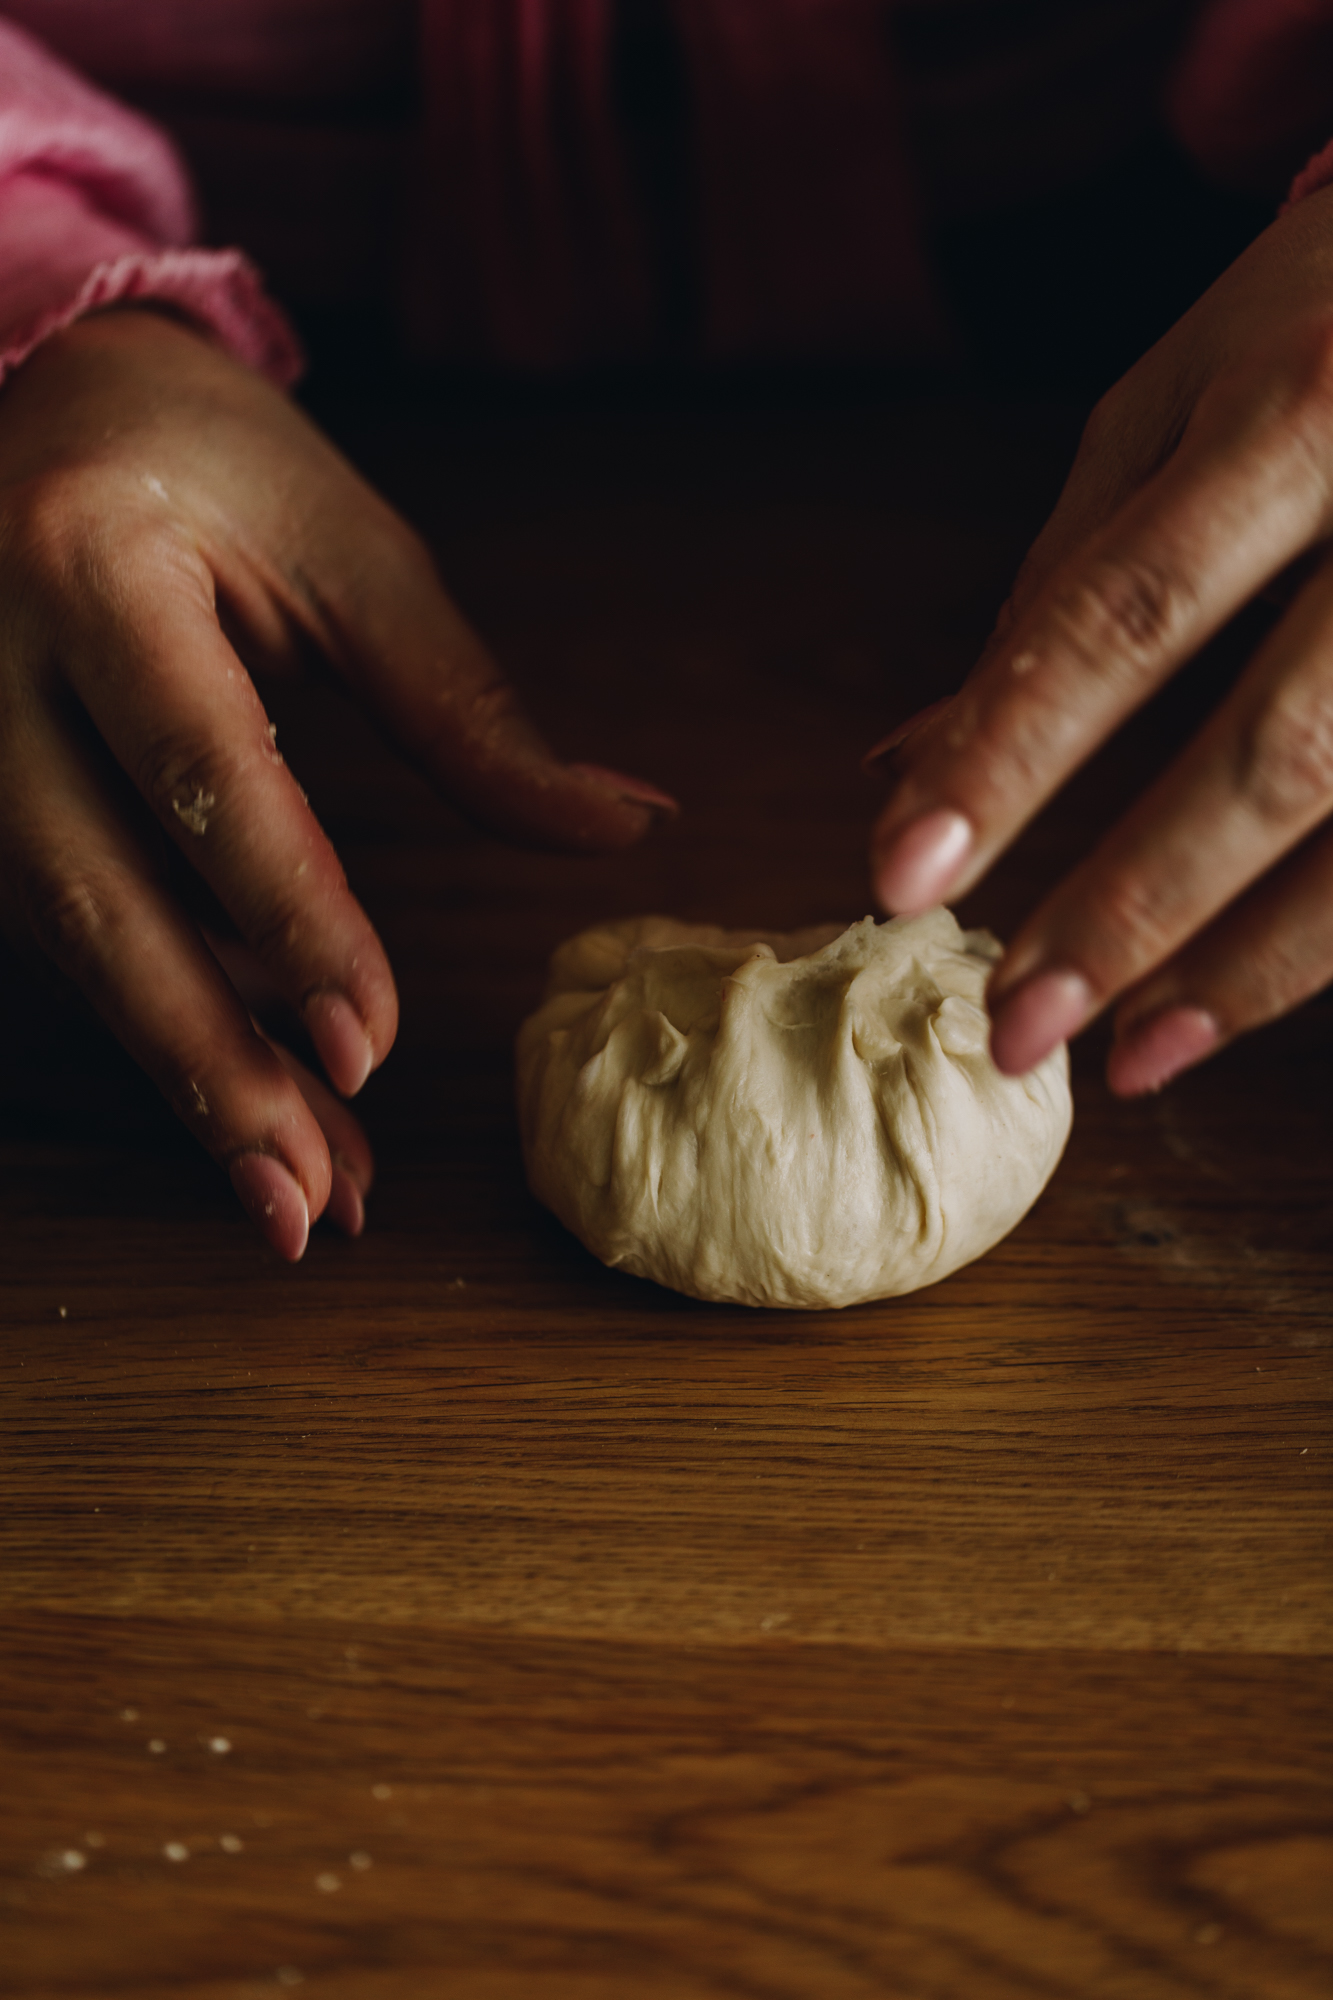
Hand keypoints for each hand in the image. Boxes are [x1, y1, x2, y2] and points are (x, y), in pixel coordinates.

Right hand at [0, 309, 672, 1255]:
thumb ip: (467, 706)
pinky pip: (57, 933)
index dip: (287, 914)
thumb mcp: (349, 551)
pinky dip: (160, 1022)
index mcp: (90, 565)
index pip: (197, 766)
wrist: (33, 397)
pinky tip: (246, 1100)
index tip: (373, 1042)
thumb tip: (628, 826)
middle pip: (90, 896)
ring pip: (68, 942)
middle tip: (307, 1196)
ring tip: (302, 1190)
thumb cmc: (209, 464)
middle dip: (206, 1060)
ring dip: (189, 1074)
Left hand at [868, 184, 1332, 1095]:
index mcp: (1297, 407)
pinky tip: (1248, 998)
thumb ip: (1059, 583)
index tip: (901, 876)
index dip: (1011, 752)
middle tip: (1016, 1023)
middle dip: (1133, 904)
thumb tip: (911, 764)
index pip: (1126, 609)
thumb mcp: (1185, 401)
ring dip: (1255, 963)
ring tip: (1132, 1058)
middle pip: (1274, 749)